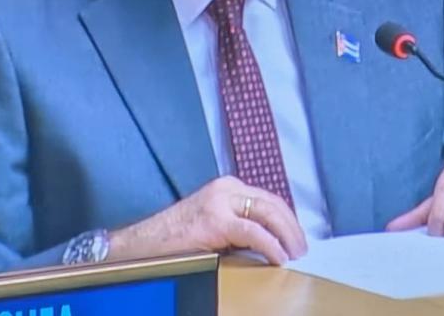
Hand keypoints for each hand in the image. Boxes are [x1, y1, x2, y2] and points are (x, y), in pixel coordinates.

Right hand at [107, 176, 306, 265]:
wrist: (140, 245)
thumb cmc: (175, 239)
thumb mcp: (213, 223)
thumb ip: (238, 224)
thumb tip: (270, 240)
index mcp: (226, 187)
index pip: (268, 198)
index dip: (287, 218)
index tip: (297, 236)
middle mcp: (226, 188)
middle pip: (272, 203)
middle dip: (292, 226)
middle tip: (302, 247)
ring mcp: (220, 202)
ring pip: (268, 214)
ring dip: (287, 235)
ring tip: (295, 253)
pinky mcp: (215, 222)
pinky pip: (253, 233)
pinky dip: (271, 245)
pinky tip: (278, 257)